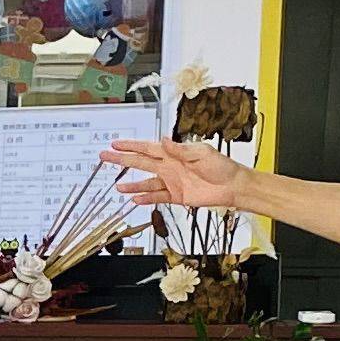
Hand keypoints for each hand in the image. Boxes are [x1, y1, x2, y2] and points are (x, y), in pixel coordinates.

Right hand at [108, 137, 252, 214]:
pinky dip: (146, 198)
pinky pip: (157, 197)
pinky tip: (135, 199)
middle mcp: (170, 167)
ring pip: (146, 182)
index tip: (116, 144)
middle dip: (123, 160)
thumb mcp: (202, 153)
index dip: (131, 146)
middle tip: (106, 157)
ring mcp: (172, 182)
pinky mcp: (177, 196)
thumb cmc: (222, 167)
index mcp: (174, 154)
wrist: (233, 187)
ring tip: (118, 187)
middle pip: (141, 163)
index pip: (148, 148)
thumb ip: (180, 149)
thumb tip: (164, 140)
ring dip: (132, 185)